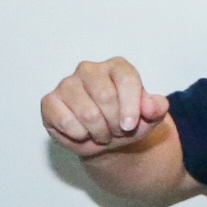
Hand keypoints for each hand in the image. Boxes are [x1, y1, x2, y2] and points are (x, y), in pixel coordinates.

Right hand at [41, 57, 166, 153]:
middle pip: (106, 97)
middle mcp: (89, 69)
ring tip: (102, 134)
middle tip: (116, 132)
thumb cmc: (127, 121)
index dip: (130, 106)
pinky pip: (65, 121)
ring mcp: (67, 83)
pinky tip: (82, 133)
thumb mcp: (150, 117)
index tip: (130, 125)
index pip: (126, 79)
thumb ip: (157, 108)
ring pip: (87, 112)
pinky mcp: (50, 101)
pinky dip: (79, 135)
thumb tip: (150, 107)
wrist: (106, 139)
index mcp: (117, 67)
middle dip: (114, 123)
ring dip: (99, 132)